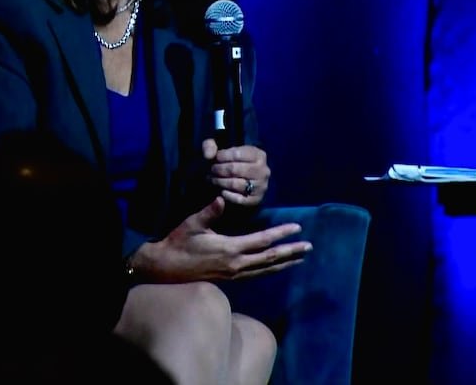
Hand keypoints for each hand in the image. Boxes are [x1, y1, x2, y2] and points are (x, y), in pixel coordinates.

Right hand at [130, 197, 310, 282]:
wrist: (165, 268)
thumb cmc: (178, 242)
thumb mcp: (192, 224)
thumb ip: (209, 212)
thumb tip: (222, 197)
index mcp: (229, 248)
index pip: (262, 241)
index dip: (280, 233)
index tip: (297, 228)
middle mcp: (236, 264)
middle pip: (270, 258)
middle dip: (291, 252)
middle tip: (309, 246)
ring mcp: (233, 274)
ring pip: (265, 270)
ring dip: (284, 263)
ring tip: (300, 258)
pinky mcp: (229, 279)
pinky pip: (256, 275)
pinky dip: (270, 270)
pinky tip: (277, 267)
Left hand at [203, 139, 268, 206]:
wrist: (243, 179)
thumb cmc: (231, 161)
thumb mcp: (221, 149)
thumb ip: (210, 145)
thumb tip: (208, 155)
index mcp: (258, 154)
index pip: (237, 154)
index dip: (221, 156)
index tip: (213, 159)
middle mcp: (263, 170)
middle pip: (234, 169)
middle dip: (218, 169)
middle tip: (211, 170)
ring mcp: (261, 186)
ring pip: (235, 184)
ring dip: (219, 182)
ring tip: (212, 179)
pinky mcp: (256, 200)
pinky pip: (239, 199)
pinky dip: (227, 195)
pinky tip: (221, 191)